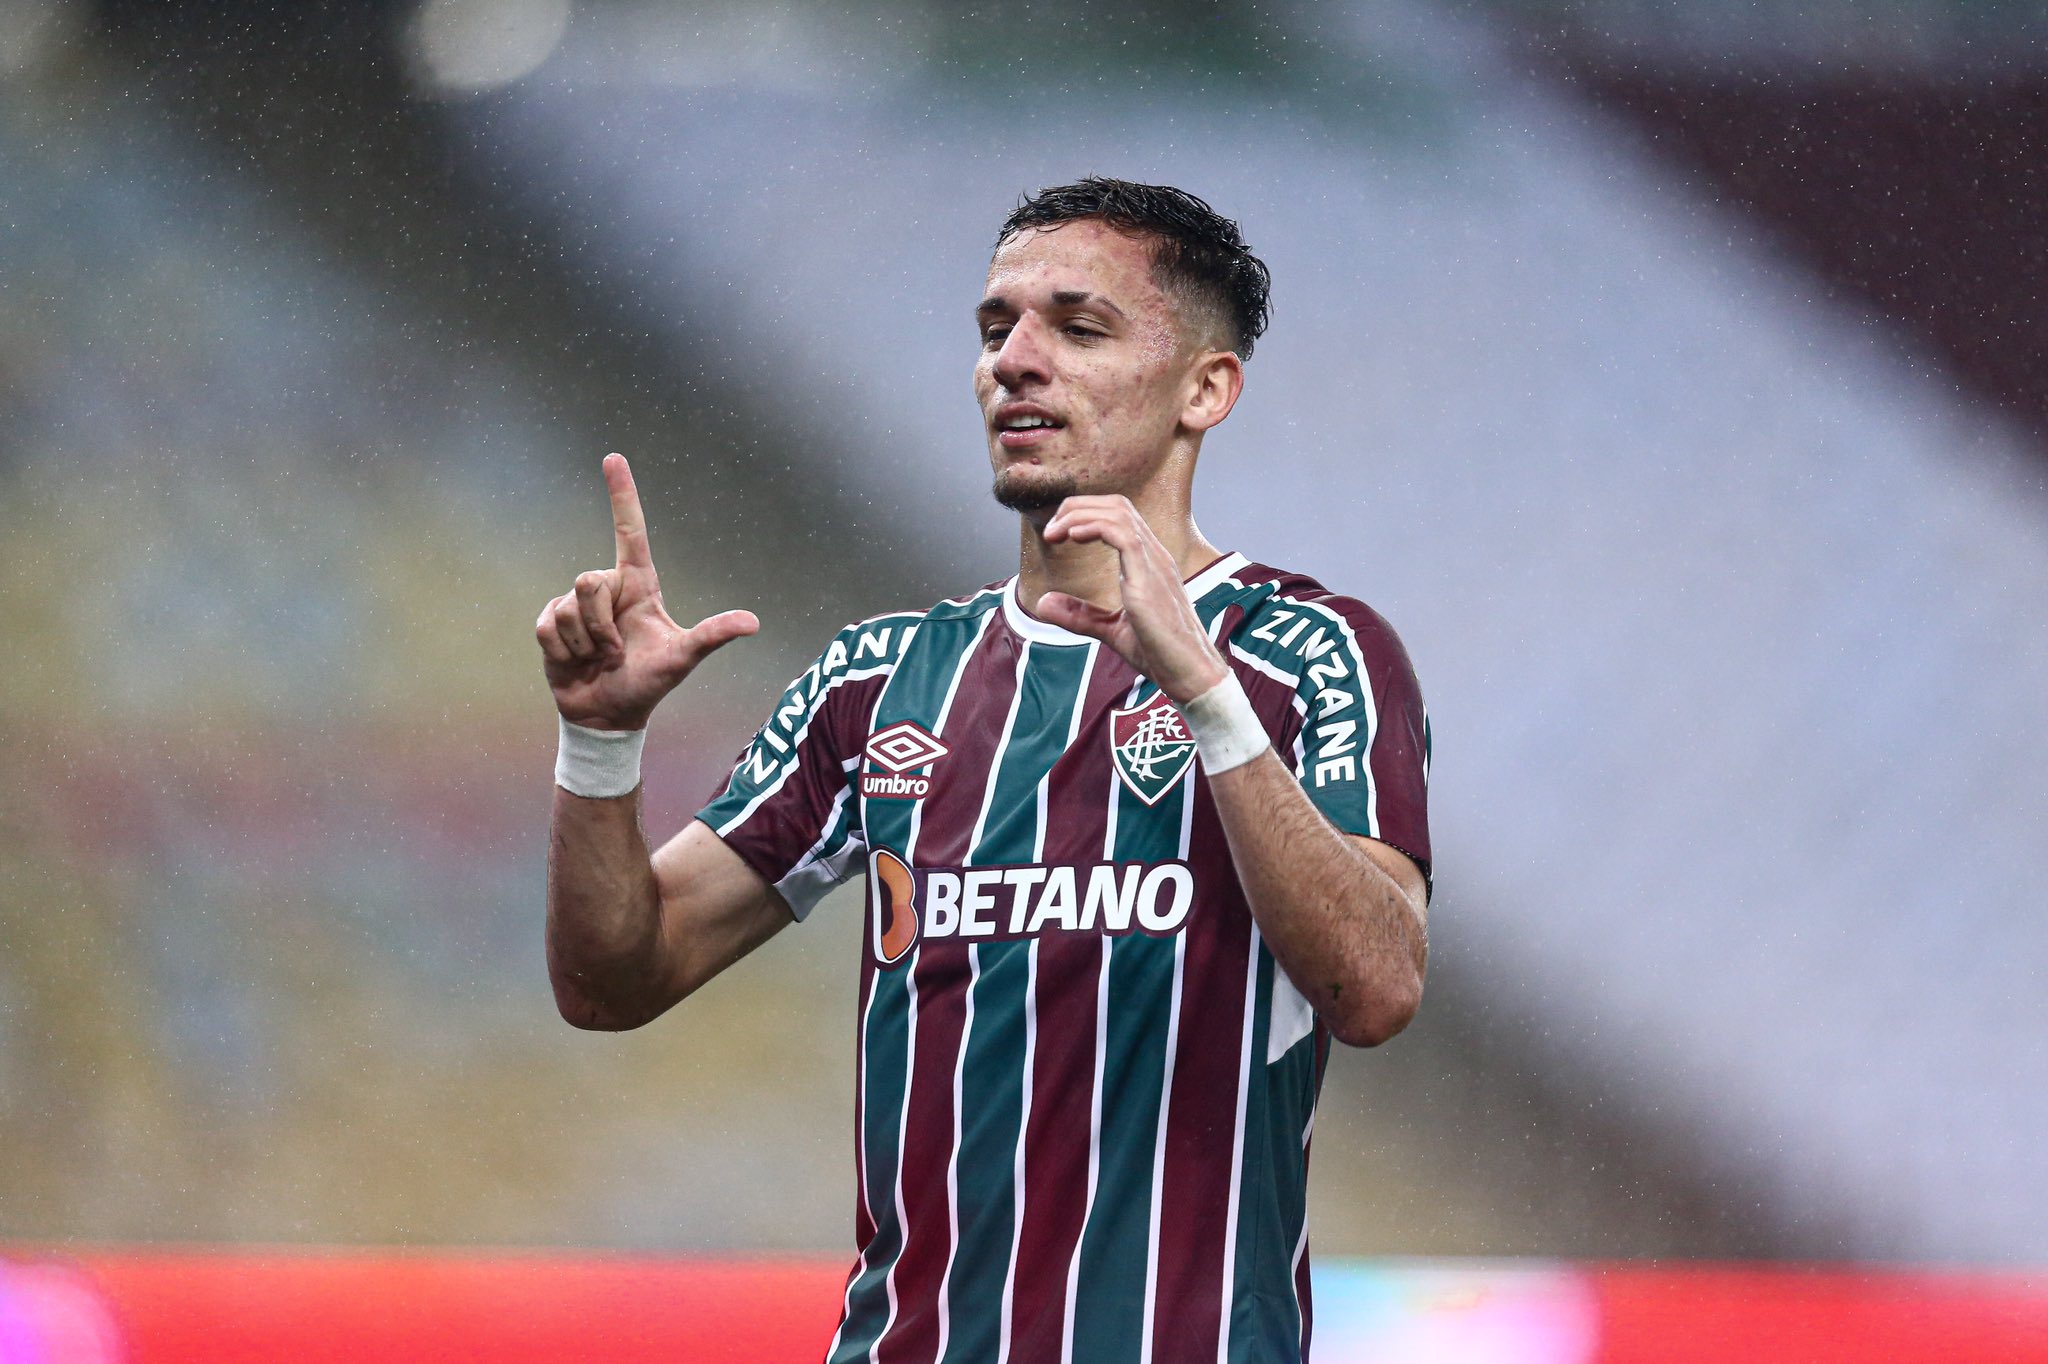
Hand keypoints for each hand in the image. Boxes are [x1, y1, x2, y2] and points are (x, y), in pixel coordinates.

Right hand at [536, 453, 758, 729]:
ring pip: (569, 607)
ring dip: (586, 643)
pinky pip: (549, 626)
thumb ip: (712, 635)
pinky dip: (565, 651)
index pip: (629, 530)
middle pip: (589, 580)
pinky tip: (575, 662)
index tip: (613, 457)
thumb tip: (753, 622)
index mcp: (639, 584)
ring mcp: (575, 604)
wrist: (608, 713)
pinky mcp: (550, 623)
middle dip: (602, 625)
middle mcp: (607, 588)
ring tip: (599, 659)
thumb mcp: (683, 658)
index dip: (622, 494)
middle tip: (615, 651)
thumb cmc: (649, 681)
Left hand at [1035, 495, 1228, 702]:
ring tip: (1054, 533)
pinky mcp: (1149, 579)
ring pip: (1119, 513)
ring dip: (1080, 515)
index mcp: (1148, 562)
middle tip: (1050, 531)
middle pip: (1117, 505)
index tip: (1056, 533)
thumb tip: (1043, 603)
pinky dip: (1094, 527)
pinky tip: (1072, 537)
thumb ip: (1079, 615)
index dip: (1084, 514)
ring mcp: (1154, 564)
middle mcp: (1154, 555)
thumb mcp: (1110, 629)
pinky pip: (1123, 536)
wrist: (1190, 674)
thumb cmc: (1161, 653)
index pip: (1119, 515)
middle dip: (1077, 507)